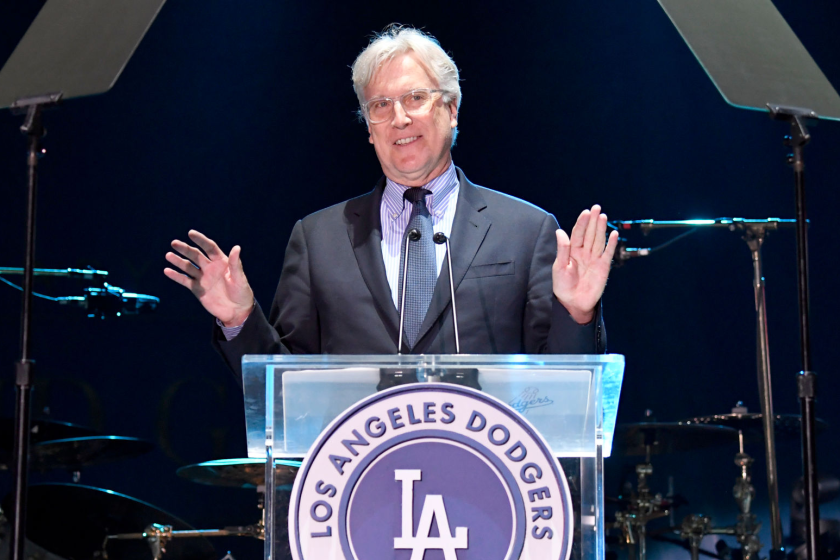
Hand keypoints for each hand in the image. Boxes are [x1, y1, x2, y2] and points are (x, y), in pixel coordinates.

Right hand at [164, 230, 254, 325]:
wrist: (237, 311)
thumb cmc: (242, 293)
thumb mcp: (240, 278)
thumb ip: (235, 264)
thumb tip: (236, 247)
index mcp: (221, 262)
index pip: (209, 247)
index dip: (201, 240)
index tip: (191, 233)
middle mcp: (210, 267)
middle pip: (196, 255)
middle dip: (185, 249)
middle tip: (174, 243)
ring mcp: (202, 278)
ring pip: (188, 267)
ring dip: (178, 261)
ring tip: (168, 255)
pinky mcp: (197, 289)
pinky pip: (185, 280)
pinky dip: (176, 276)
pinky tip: (167, 271)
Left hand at [552, 205, 618, 323]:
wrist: (573, 303)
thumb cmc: (563, 286)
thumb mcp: (559, 267)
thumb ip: (562, 249)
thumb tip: (560, 232)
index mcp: (572, 251)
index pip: (578, 233)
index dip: (582, 223)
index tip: (585, 212)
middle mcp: (584, 252)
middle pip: (590, 233)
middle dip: (593, 221)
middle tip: (596, 208)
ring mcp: (594, 259)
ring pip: (599, 240)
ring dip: (601, 229)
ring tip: (603, 216)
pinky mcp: (603, 267)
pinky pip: (608, 253)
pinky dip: (611, 244)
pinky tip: (614, 234)